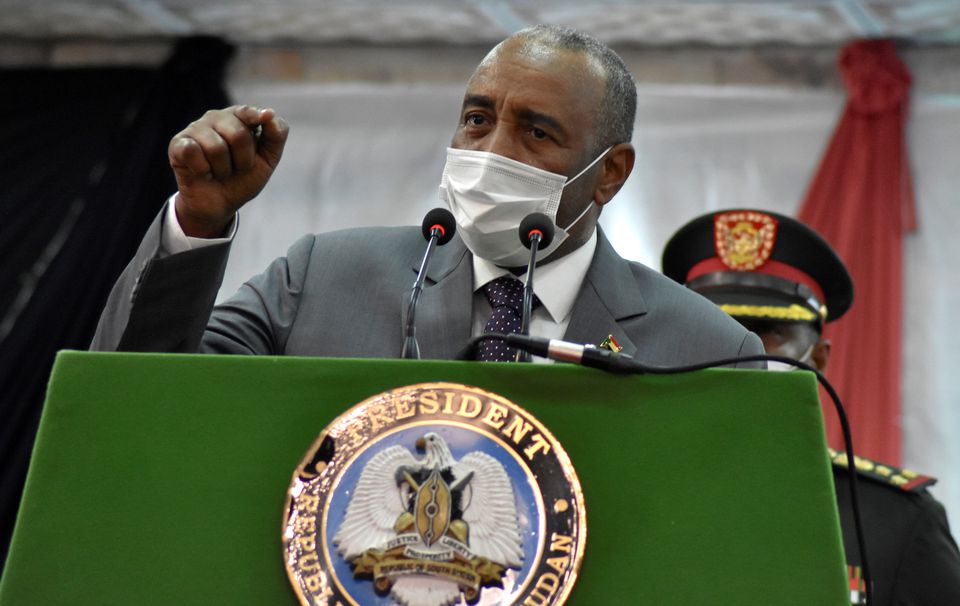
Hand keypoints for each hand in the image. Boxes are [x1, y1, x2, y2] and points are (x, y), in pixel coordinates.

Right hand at [168, 105, 288, 236]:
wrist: (220, 204)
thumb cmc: (243, 178)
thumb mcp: (268, 160)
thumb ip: (275, 136)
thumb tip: (270, 114)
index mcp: (238, 118)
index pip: (248, 112)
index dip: (255, 116)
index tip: (265, 117)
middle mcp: (216, 117)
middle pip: (239, 134)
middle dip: (244, 161)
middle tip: (237, 168)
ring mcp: (195, 129)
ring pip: (216, 148)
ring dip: (223, 169)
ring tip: (220, 171)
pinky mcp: (178, 144)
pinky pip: (193, 152)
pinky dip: (203, 170)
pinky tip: (202, 172)